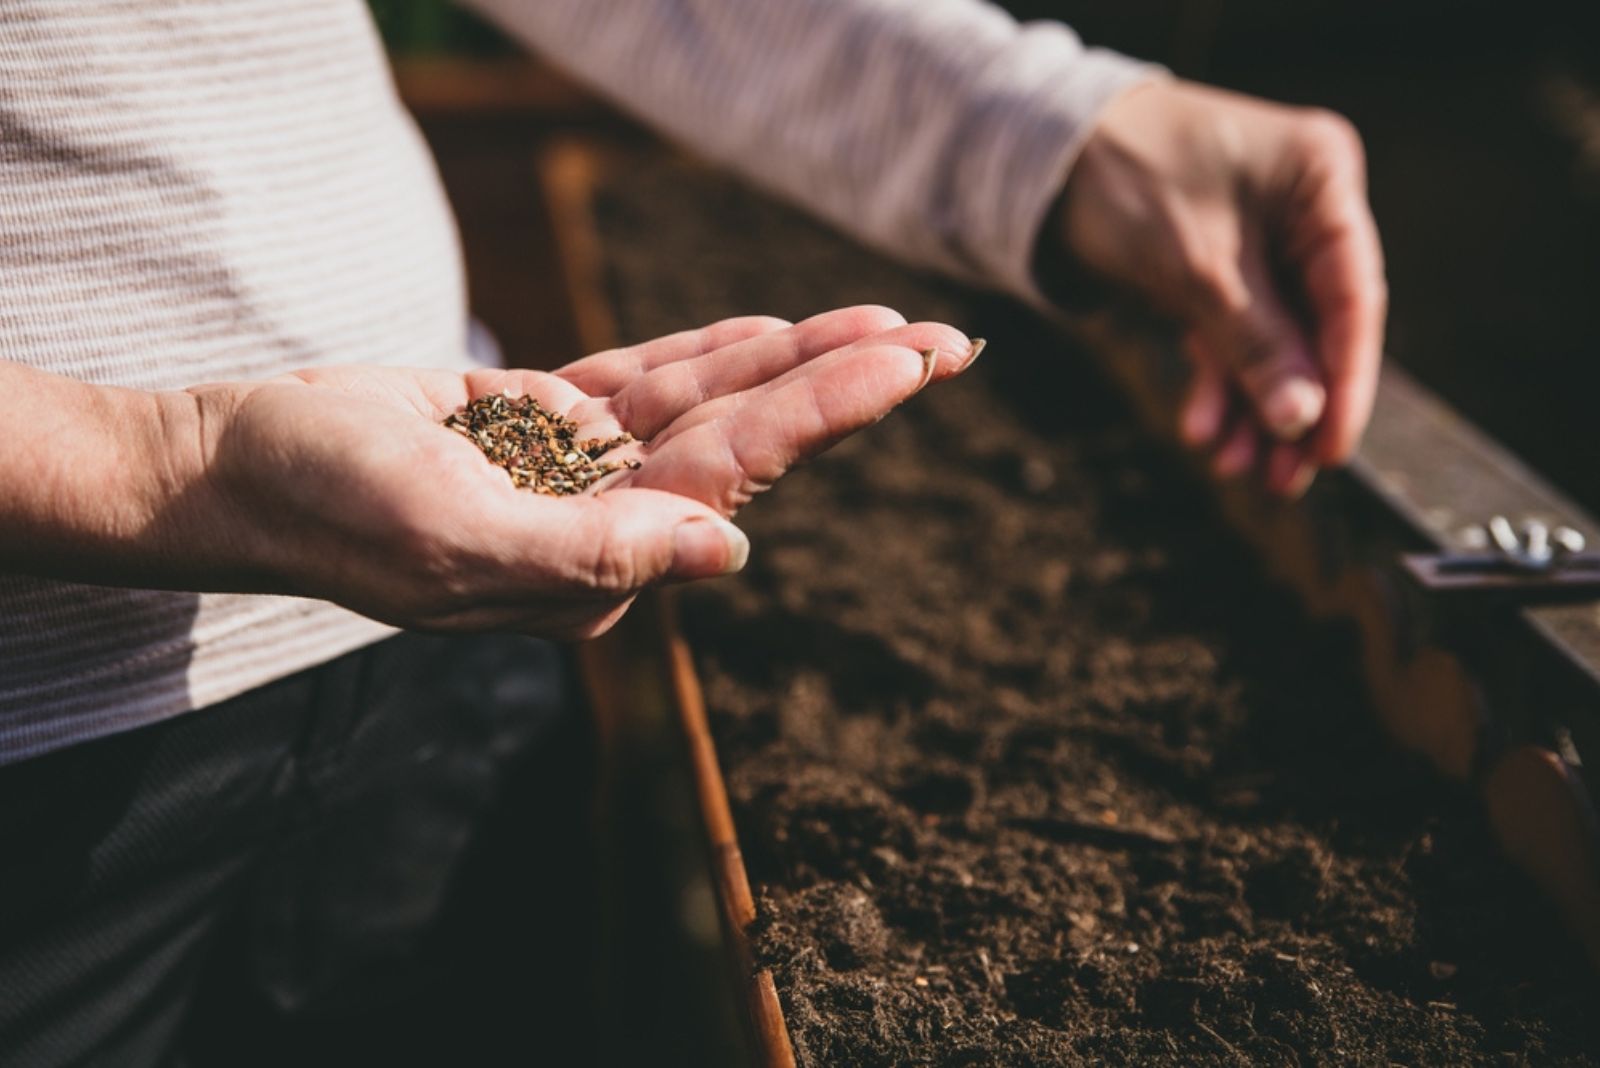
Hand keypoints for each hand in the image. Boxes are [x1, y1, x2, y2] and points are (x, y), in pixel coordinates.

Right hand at [180, 306, 975, 637]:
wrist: (236, 467)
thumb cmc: (331, 509)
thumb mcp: (455, 540)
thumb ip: (592, 555)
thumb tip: (732, 553)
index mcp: (595, 565)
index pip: (734, 476)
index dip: (824, 411)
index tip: (908, 362)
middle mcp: (603, 522)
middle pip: (747, 439)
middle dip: (844, 387)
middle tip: (949, 343)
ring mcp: (575, 470)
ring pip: (707, 404)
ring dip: (793, 361)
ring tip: (888, 326)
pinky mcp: (539, 423)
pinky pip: (642, 382)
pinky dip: (705, 354)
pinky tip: (772, 332)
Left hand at [1050, 80, 1386, 494]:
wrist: (1043, 155)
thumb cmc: (1128, 180)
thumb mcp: (1197, 268)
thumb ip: (1257, 343)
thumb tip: (1304, 422)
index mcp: (1322, 180)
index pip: (1352, 296)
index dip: (1346, 382)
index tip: (1331, 451)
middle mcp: (1304, 208)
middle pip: (1316, 327)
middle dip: (1293, 409)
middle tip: (1283, 483)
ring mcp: (1263, 240)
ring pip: (1272, 342)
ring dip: (1253, 410)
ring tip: (1233, 470)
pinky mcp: (1220, 269)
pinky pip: (1231, 336)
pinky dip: (1218, 384)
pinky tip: (1202, 431)